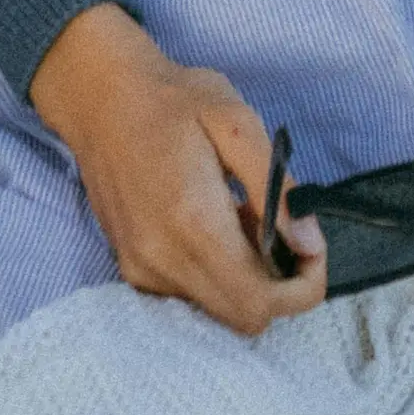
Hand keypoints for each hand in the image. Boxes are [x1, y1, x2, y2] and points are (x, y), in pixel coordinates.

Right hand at [28, 2, 325, 334]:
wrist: (101, 97)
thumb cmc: (175, 100)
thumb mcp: (238, 123)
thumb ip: (276, 188)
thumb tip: (310, 244)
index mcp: (194, 225)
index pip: (258, 304)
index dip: (301, 288)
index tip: (312, 247)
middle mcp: (163, 263)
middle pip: (242, 317)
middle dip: (279, 284)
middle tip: (283, 226)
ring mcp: (142, 271)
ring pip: (218, 308)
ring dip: (247, 276)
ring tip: (243, 213)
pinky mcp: (131, 269)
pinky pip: (191, 293)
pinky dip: (217, 272)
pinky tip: (215, 222)